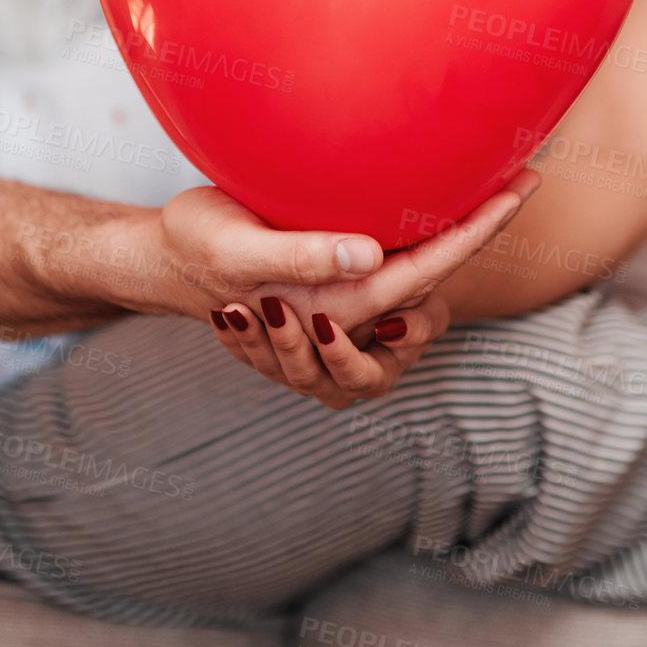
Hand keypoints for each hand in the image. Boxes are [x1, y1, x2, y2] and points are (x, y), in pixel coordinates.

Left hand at [212, 289, 452, 409]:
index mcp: (381, 366)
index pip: (364, 376)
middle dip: (293, 349)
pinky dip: (237, 337)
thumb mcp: (423, 293)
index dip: (342, 356)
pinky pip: (254, 355)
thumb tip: (392, 323)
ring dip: (260, 342)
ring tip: (240, 310)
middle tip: (274, 311)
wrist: (381, 265)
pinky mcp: (281, 352)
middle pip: (315, 381)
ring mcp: (310, 366)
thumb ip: (420, 312)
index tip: (324, 324)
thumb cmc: (412, 278)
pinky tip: (223, 313)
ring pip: (280, 370)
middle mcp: (343, 373)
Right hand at [222, 169, 541, 345]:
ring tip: (499, 194)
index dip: (477, 231)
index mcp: (335, 301)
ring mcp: (346, 298)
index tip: (518, 190)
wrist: (163, 260)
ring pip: (424, 279)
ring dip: (461, 240)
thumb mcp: (236, 250)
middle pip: (439, 272)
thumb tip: (372, 254)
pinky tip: (446, 210)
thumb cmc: (196, 248)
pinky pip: (397, 270)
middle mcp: (351, 308)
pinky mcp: (335, 281)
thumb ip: (300, 257)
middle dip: (485, 227)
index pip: (427, 269)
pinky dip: (430, 244)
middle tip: (526, 175)